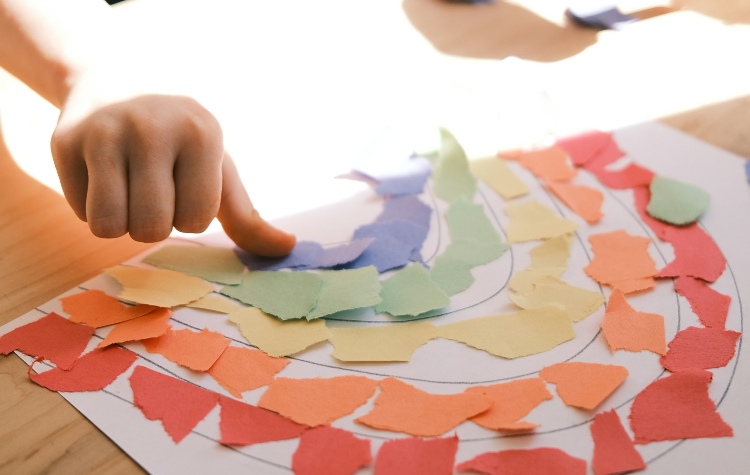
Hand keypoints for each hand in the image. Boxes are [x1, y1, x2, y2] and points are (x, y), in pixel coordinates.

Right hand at [51, 93, 295, 256]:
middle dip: (154, 224)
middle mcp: (152, 129)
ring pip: (108, 226)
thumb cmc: (181, 138)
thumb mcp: (218, 167)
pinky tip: (102, 175)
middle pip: (151, 228)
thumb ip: (248, 216)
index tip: (185, 185)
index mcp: (201, 134)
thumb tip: (288, 248)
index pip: (195, 219)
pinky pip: (80, 212)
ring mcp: (104, 132)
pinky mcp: (65, 141)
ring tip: (128, 188)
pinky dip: (92, 207)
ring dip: (121, 221)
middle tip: (154, 190)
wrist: (117, 79)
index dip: (189, 215)